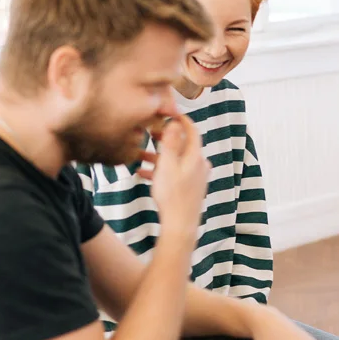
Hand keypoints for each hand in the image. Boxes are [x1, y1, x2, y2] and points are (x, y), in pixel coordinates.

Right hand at [150, 114, 208, 235]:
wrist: (180, 225)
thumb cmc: (172, 196)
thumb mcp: (167, 165)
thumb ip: (170, 143)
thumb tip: (175, 123)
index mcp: (195, 157)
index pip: (192, 131)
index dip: (181, 120)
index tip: (170, 114)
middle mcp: (199, 165)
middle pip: (182, 145)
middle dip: (164, 139)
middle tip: (149, 134)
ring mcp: (195, 177)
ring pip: (175, 160)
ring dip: (158, 157)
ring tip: (139, 156)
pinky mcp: (190, 188)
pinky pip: (175, 173)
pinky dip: (161, 170)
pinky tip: (143, 174)